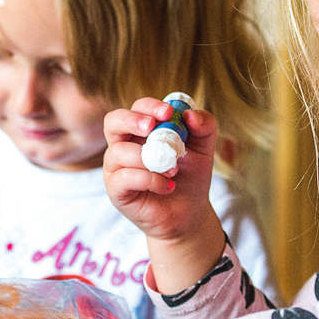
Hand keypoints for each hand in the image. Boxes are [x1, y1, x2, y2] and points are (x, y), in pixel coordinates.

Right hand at [103, 97, 219, 242]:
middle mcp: (124, 145)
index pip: (137, 108)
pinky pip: (124, 178)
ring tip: (173, 170)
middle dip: (132, 120)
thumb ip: (204, 126)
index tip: (168, 113)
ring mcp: (116, 168)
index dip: (149, 106)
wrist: (189, 212)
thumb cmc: (190, 176)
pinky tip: (168, 187)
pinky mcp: (116, 190)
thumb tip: (190, 114)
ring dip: (149, 158)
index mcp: (142, 130)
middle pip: (113, 121)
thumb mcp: (204, 148)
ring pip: (118, 152)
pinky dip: (149, 180)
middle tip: (152, 127)